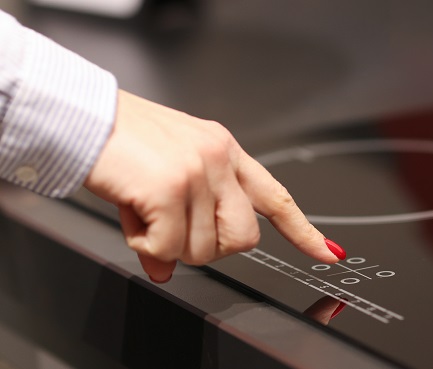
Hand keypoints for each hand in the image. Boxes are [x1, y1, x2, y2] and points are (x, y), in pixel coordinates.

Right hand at [84, 90, 341, 281]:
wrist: (83, 115)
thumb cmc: (122, 140)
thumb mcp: (164, 175)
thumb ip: (181, 221)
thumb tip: (167, 269)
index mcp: (227, 152)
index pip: (276, 197)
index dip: (303, 231)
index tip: (328, 252)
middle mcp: (221, 159)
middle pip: (244, 238)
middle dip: (210, 248)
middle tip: (176, 232)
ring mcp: (200, 172)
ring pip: (205, 248)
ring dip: (172, 246)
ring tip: (146, 214)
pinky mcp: (172, 188)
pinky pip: (170, 247)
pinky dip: (146, 245)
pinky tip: (134, 218)